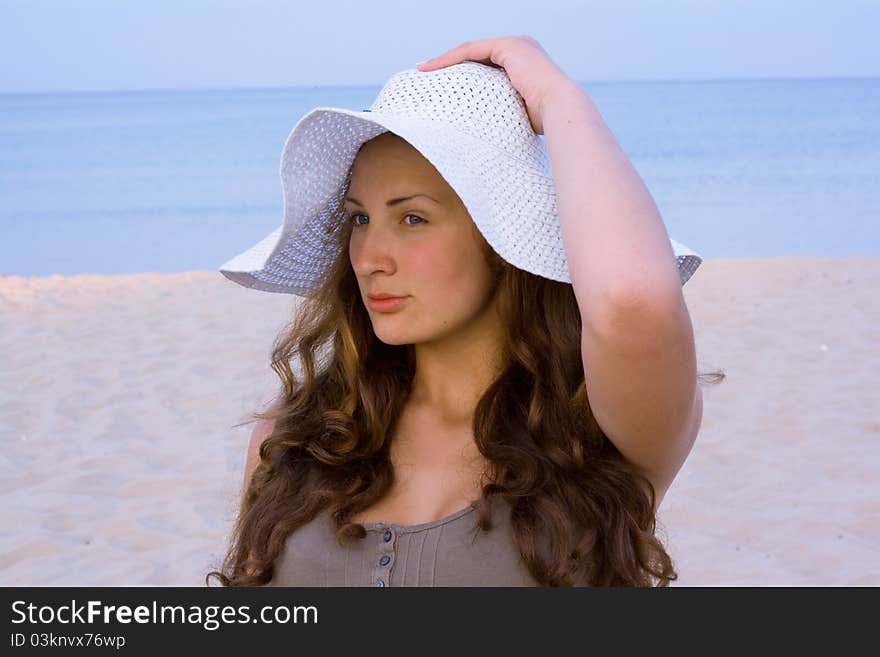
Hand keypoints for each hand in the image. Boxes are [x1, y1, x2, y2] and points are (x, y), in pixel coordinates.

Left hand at [416, 35, 574, 134]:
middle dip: (450, 63)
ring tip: (423, 70)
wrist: (561, 110)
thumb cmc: (544, 122)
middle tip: (427, 72)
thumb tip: (485, 129)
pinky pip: (471, 50)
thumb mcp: (519, 113)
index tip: (443, 83)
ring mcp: (516, 45)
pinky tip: (433, 67)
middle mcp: (522, 48)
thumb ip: (504, 110)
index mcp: (526, 63)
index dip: (464, 71)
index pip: (488, 65)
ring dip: (445, 60)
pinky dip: (450, 58)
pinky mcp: (508, 46)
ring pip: (471, 50)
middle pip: (477, 55)